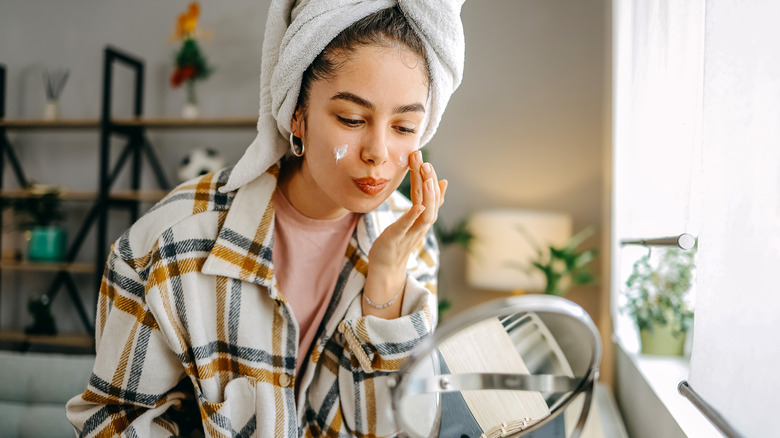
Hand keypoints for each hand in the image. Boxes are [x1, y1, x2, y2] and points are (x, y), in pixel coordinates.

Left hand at [363, 150, 446, 317]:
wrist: (387, 266)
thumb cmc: (398, 239)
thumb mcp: (414, 218)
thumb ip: (428, 202)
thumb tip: (443, 182)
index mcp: (424, 217)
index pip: (429, 193)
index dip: (428, 176)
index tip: (422, 158)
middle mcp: (422, 225)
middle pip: (430, 201)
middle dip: (429, 180)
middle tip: (425, 162)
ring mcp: (412, 233)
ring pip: (427, 213)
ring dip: (428, 195)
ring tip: (426, 176)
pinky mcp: (398, 239)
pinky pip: (408, 227)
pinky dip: (414, 216)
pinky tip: (418, 205)